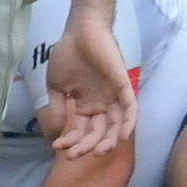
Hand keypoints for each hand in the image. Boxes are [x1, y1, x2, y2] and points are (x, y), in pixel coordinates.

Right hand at [44, 11, 137, 157]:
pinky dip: (128, 123)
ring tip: (97, 152)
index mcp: (86, 106)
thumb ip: (58, 109)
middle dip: (87, 146)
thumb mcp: (57, 86)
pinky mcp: (124, 86)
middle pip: (98, 132)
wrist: (80, 31)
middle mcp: (102, 104)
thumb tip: (56, 134)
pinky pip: (130, 108)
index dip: (71, 141)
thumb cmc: (68, 55)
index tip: (57, 148)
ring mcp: (113, 96)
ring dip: (109, 141)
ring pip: (116, 125)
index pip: (81, 131)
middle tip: (74, 155)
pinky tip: (123, 137)